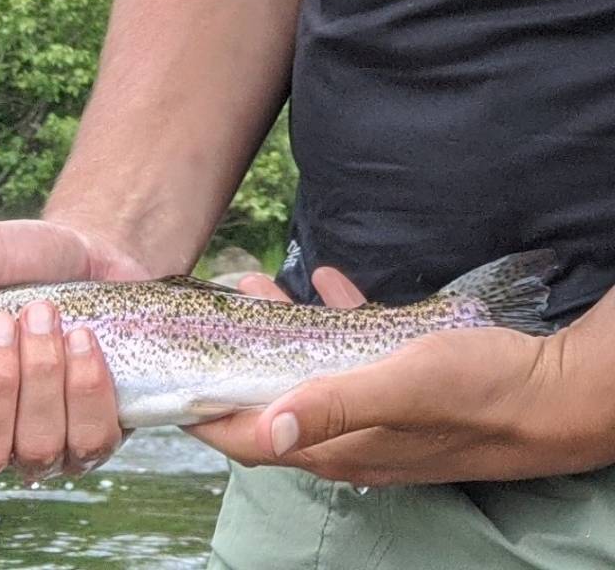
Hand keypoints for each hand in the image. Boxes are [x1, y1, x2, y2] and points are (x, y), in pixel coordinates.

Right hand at [0, 220, 147, 480]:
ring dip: (43, 375)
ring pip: (37, 448)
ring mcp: (46, 446)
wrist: (94, 258)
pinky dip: (87, 387)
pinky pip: (92, 439)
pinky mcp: (97, 438)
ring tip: (48, 319)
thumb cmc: (26, 264)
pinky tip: (85, 341)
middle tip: (6, 321)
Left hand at [188, 269, 614, 485]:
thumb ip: (334, 407)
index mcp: (339, 447)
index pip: (252, 440)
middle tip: (218, 315)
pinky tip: (330, 288)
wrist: (557, 394)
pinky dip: (335, 324)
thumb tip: (264, 432)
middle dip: (239, 362)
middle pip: (274, 401)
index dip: (209, 415)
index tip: (176, 384)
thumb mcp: (404, 388)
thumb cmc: (480, 392)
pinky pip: (354, 357)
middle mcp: (349, 437)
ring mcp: (375, 414)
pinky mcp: (401, 389)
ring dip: (284, 334)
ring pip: (312, 374)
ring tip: (261, 287)